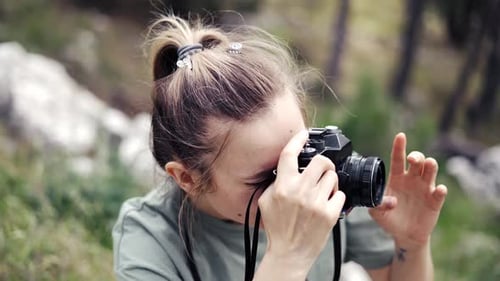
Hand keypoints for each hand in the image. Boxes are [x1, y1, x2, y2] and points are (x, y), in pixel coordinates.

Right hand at [258, 130, 345, 265]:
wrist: (289, 253)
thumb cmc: (277, 227)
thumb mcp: (266, 201)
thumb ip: (275, 182)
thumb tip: (286, 168)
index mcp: (283, 186)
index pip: (290, 154)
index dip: (298, 139)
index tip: (304, 134)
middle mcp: (300, 191)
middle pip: (321, 161)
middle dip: (324, 163)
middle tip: (322, 169)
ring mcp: (316, 203)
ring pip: (333, 177)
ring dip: (330, 181)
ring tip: (324, 191)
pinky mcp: (330, 214)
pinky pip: (341, 195)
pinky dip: (336, 198)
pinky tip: (328, 204)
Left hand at [369, 133, 446, 248]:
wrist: (404, 235)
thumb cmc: (390, 220)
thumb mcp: (377, 213)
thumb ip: (378, 205)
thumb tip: (391, 201)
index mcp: (397, 178)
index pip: (398, 159)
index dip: (399, 147)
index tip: (401, 136)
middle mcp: (412, 180)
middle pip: (418, 161)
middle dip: (417, 156)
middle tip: (413, 160)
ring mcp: (424, 189)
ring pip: (430, 171)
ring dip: (430, 166)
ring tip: (428, 165)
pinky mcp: (434, 201)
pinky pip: (439, 193)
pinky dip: (440, 190)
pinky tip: (438, 189)